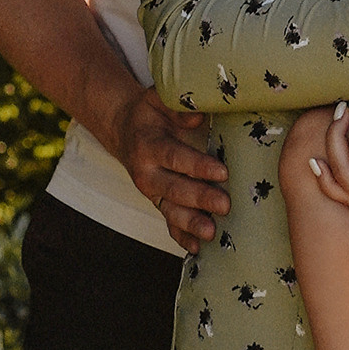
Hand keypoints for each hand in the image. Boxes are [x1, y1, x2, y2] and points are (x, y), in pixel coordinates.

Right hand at [115, 82, 229, 248]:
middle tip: (225, 205)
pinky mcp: (157, 203)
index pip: (175, 158)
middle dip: (200, 199)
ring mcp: (152, 192)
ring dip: (191, 224)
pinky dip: (181, 237)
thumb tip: (198, 115)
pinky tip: (197, 249)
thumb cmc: (149, 114)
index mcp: (149, 146)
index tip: (222, 172)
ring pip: (171, 211)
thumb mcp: (158, 100)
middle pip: (174, 189)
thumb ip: (177, 106)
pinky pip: (168, 223)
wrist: (123, 130)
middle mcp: (147, 173)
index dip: (197, 166)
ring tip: (211, 233)